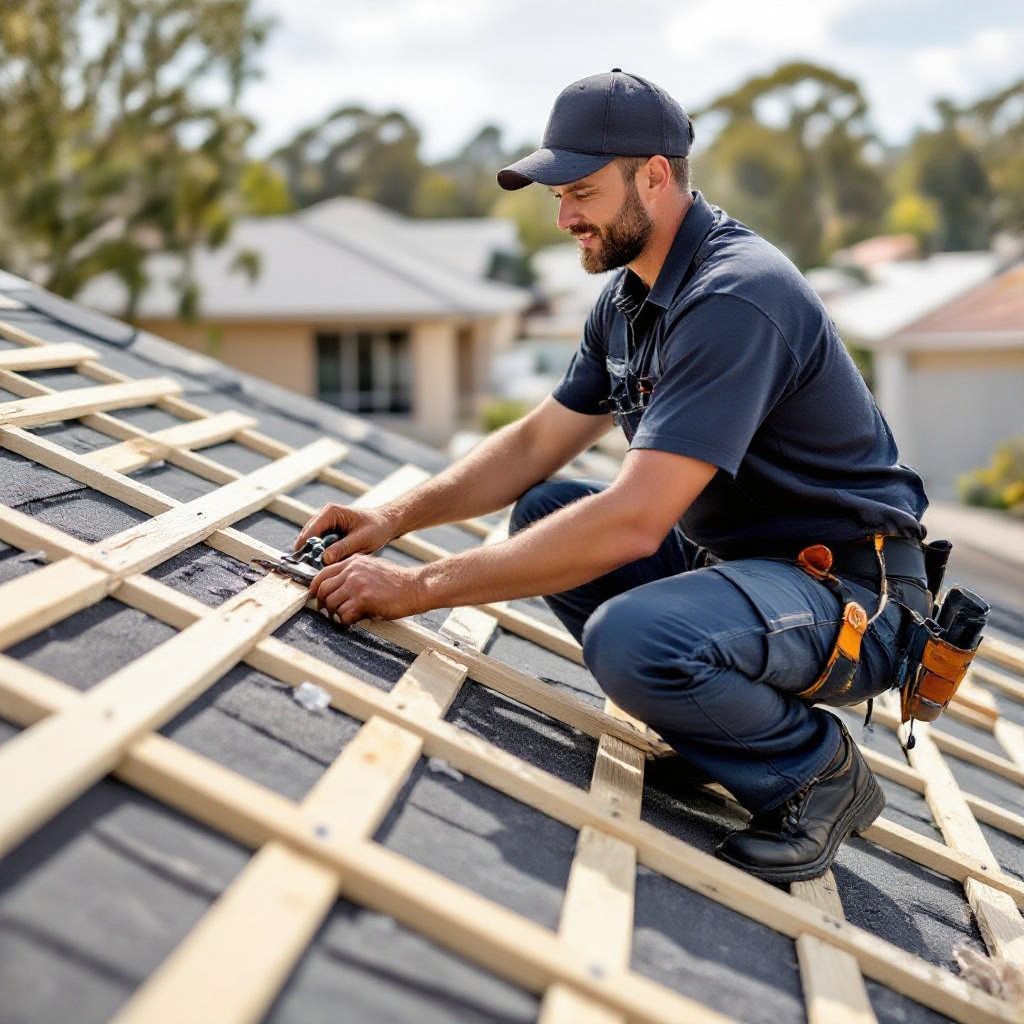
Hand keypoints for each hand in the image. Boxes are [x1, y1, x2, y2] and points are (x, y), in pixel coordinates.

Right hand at [294, 503, 397, 564]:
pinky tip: (328, 563)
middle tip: (313, 570)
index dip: (306, 549)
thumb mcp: (361, 540)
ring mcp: (324, 522)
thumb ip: (342, 548)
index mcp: (330, 512)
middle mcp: (323, 515)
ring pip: (311, 542)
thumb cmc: (377, 527)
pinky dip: (322, 553)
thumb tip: (324, 559)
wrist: (385, 523)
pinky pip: (319, 544)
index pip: (310, 532)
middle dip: (310, 553)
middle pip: (307, 537)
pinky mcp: (327, 530)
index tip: (305, 565)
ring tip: (322, 568)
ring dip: (315, 554)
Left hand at [309, 555, 423, 624]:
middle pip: (323, 589)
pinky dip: (347, 621)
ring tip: (346, 617)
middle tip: (329, 612)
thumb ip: (354, 575)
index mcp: (353, 562)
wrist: (416, 588)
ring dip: (336, 614)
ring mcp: (356, 584)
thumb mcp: (373, 569)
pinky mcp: (362, 599)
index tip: (315, 597)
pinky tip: (356, 619)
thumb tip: (337, 590)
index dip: (315, 588)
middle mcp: (352, 571)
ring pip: (331, 604)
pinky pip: (343, 615)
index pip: (322, 574)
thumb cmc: (398, 583)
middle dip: (323, 604)